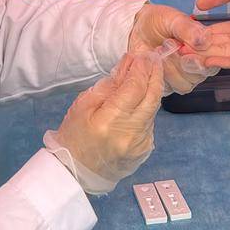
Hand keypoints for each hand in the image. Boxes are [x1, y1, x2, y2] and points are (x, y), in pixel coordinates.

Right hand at [46, 53, 163, 192]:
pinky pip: (150, 123)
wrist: (76, 174)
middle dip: (155, 75)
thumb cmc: (74, 137)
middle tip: (155, 59)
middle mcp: (130, 134)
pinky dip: (147, 109)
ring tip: (149, 74)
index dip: (141, 69)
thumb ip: (108, 86)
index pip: (134, 88)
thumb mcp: (82, 106)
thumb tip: (128, 65)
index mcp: (109, 122)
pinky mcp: (145, 151)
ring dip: (152, 90)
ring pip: (153, 110)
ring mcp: (140, 145)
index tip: (143, 55)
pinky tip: (142, 100)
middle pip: (152, 98)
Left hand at [128, 3, 211, 93]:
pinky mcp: (172, 84)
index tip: (185, 46)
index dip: (201, 54)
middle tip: (171, 44)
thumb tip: (203, 39)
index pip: (215, 56)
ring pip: (187, 81)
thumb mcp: (172, 18)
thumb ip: (187, 28)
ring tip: (160, 48)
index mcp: (206, 45)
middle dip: (184, 60)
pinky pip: (173, 86)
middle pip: (202, 72)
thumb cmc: (157, 22)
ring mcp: (186, 76)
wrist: (135, 30)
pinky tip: (155, 59)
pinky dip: (162, 73)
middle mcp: (200, 63)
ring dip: (171, 65)